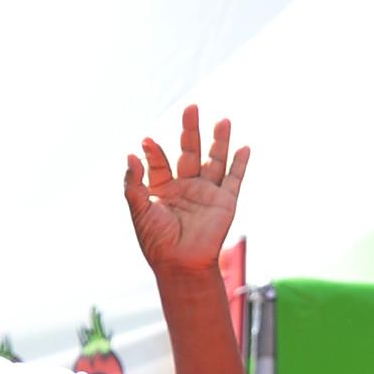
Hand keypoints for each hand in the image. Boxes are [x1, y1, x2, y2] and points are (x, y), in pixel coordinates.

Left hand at [124, 106, 248, 276]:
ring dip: (219, 140)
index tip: (147, 141)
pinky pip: (234, 179)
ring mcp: (207, 193)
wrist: (180, 265)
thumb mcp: (139, 210)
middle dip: (190, 130)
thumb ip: (134, 183)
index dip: (154, 152)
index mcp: (163, 188)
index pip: (160, 161)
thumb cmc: (156, 242)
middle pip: (190, 151)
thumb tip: (130, 155)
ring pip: (215, 160)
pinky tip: (244, 147)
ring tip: (223, 120)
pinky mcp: (225, 202)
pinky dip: (240, 164)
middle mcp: (186, 186)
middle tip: (191, 107)